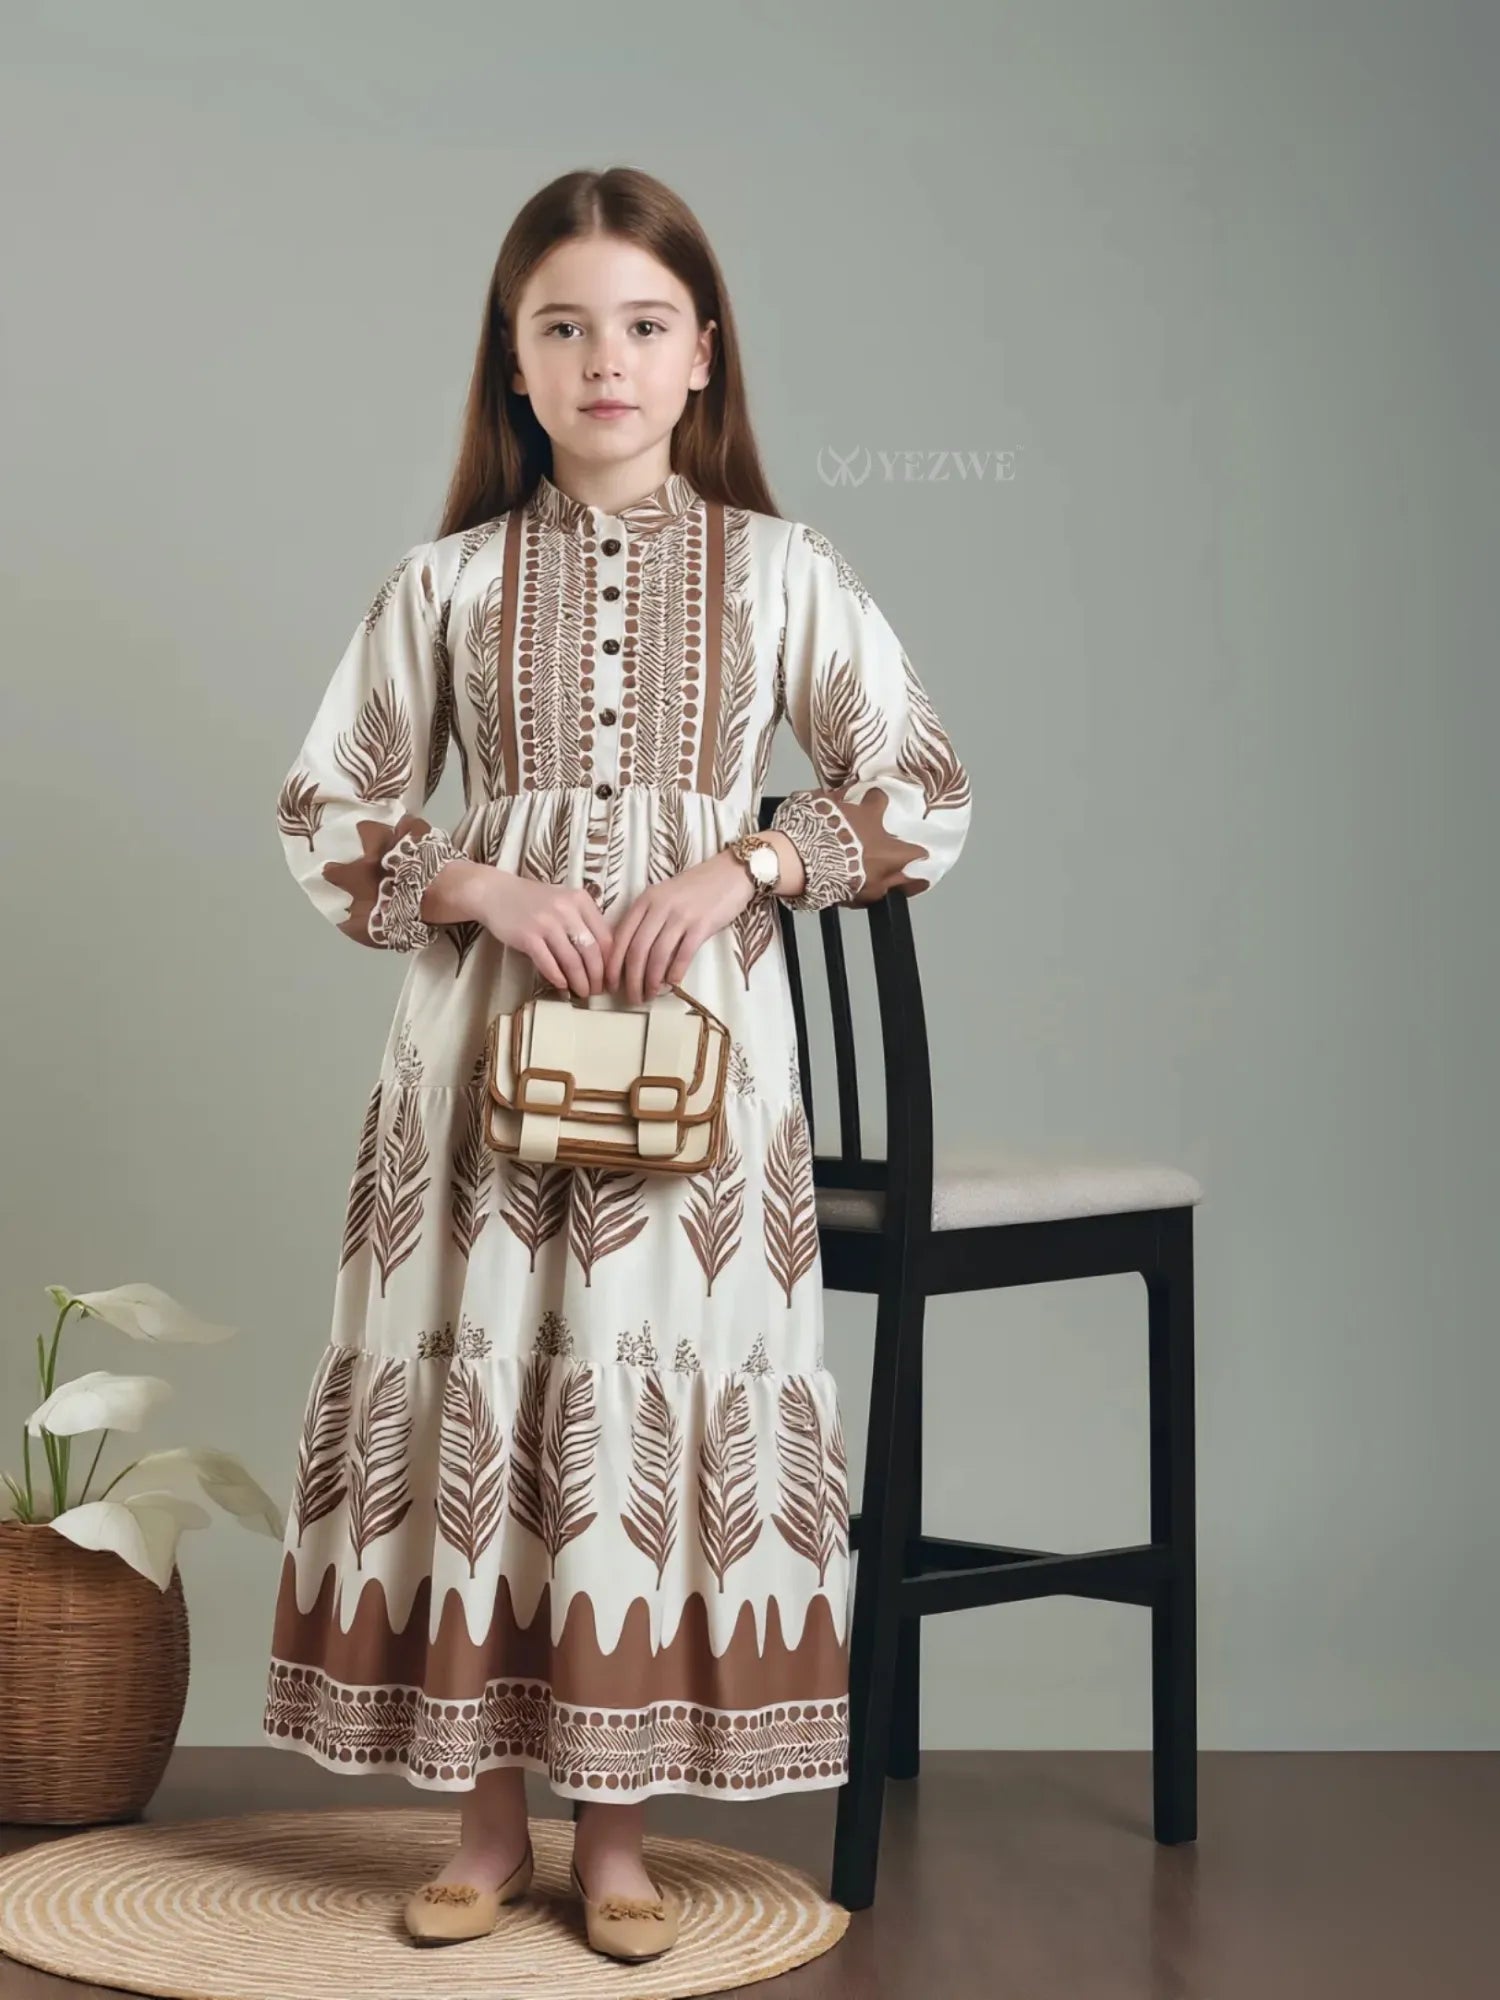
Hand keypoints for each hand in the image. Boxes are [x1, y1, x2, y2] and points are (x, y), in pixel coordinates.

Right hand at [466, 869, 615, 996]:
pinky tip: (562, 987)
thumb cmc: (533, 901)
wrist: (495, 893)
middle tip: (596, 991)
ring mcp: (546, 922)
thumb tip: (602, 959)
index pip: (606, 938)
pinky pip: (548, 963)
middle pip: (592, 952)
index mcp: (581, 901)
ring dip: (579, 982)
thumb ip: (583, 922)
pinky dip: (557, 978)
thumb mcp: (564, 902)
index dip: (610, 964)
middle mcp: (566, 909)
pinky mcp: (527, 936)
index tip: (610, 980)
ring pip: (572, 960)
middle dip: (597, 977)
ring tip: (582, 993)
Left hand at [603, 852, 755, 1002]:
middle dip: (631, 979)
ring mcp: (681, 916)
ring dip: (651, 981)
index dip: (613, 965)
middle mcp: (659, 907)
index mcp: (645, 900)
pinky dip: (675, 973)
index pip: (621, 937)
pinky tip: (672, 984)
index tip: (611, 984)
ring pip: (657, 956)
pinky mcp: (702, 925)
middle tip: (631, 998)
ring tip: (650, 995)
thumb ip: (647, 919)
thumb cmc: (696, 888)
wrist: (730, 874)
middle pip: (637, 950)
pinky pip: (683, 955)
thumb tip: (632, 956)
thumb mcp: (664, 897)